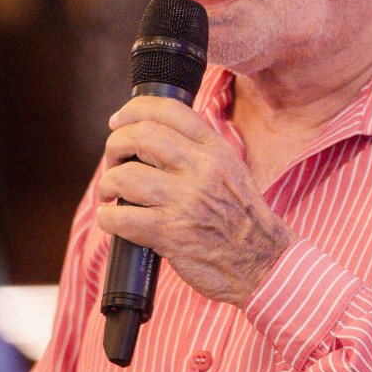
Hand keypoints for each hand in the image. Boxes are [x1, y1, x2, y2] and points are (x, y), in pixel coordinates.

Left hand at [96, 96, 294, 306]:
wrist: (264, 261)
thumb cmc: (243, 218)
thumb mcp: (231, 170)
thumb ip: (200, 150)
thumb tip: (152, 136)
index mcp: (216, 150)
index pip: (169, 110)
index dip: (134, 110)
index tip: (118, 121)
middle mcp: (202, 169)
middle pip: (141, 136)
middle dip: (115, 146)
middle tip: (113, 162)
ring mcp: (186, 201)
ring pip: (125, 176)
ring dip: (107, 183)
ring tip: (110, 193)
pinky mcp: (171, 233)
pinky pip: (122, 218)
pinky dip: (107, 218)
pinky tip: (111, 220)